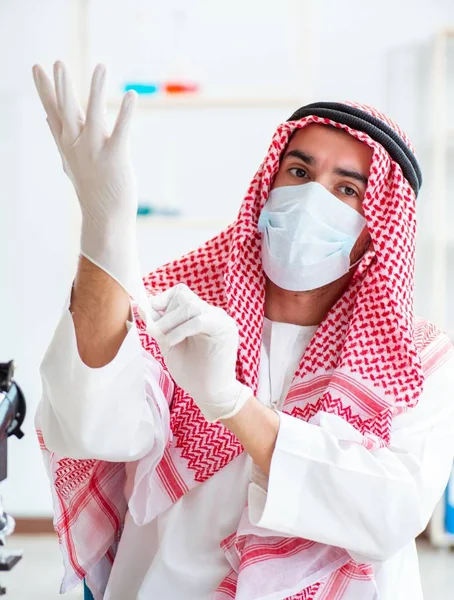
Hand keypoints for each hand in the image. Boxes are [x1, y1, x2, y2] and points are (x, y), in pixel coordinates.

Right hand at [32, 61, 146, 308]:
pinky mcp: (115, 158)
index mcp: (67, 145)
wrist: (105, 218)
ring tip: (100, 67)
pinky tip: (131, 96)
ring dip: (96, 91)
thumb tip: (48, 119)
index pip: (53, 112)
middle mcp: (77, 147)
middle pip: (67, 111)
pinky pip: (121, 131)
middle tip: (56, 63)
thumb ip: (62, 137)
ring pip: (93, 116)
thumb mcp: (71, 161)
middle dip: (60, 87)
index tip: (36, 67)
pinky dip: (126, 113)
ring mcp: (95, 152)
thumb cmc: (92, 188)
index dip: (44, 90)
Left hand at [147, 284, 252, 421]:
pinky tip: (172, 342)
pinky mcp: (225, 330)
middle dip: (164, 313)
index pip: (180, 293)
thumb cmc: (191, 372)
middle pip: (183, 296)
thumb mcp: (169, 343)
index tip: (148, 318)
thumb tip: (141, 305)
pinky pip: (199, 320)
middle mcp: (213, 312)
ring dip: (170, 322)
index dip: (161, 300)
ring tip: (163, 339)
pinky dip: (180, 330)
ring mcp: (221, 319)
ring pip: (190, 306)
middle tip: (155, 332)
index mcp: (201, 314)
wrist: (211, 395)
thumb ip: (159, 325)